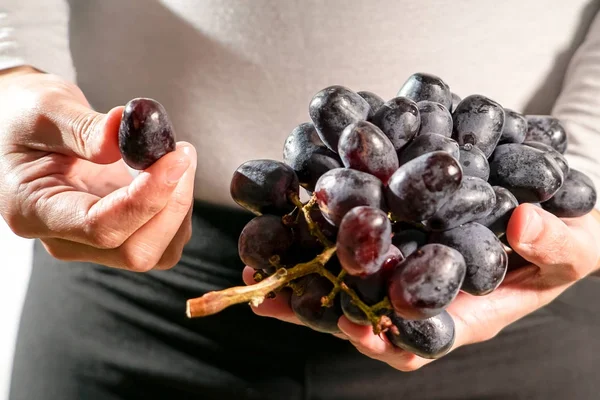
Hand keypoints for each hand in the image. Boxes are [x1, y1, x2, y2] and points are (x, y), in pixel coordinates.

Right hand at [0, 66, 196, 270]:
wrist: (22, 126)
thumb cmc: (26, 117)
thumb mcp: (46, 109)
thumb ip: (84, 127)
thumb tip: (125, 137)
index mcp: (35, 211)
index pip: (101, 227)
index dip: (147, 198)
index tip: (175, 159)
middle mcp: (65, 238)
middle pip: (135, 251)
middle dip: (171, 205)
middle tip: (181, 153)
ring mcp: (94, 241)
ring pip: (157, 251)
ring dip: (180, 206)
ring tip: (176, 155)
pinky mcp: (120, 232)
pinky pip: (164, 238)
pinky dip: (178, 207)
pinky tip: (169, 171)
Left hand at [243, 204, 599, 370]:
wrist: (554, 195)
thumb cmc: (568, 234)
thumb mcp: (576, 245)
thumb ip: (554, 246)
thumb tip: (523, 228)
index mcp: (462, 310)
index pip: (415, 338)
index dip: (382, 337)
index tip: (349, 326)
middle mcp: (422, 284)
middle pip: (362, 305)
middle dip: (314, 304)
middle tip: (269, 297)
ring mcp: (405, 251)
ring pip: (346, 266)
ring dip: (303, 262)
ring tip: (258, 258)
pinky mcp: (395, 218)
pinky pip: (353, 223)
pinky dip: (321, 216)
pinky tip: (290, 200)